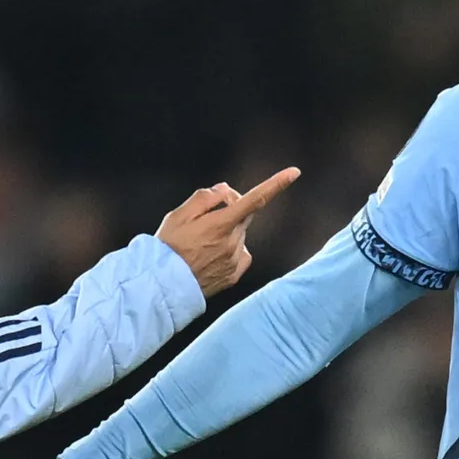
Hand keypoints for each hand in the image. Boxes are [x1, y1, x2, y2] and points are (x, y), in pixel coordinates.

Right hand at [155, 167, 299, 296]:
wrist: (164, 286)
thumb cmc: (168, 248)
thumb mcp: (178, 215)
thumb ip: (205, 198)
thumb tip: (226, 191)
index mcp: (221, 224)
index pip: (255, 199)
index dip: (276, 184)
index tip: (294, 172)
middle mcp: (233, 242)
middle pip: (244, 215)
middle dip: (231, 209)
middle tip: (206, 217)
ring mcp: (235, 260)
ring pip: (239, 235)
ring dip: (227, 232)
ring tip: (201, 245)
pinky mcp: (234, 274)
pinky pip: (240, 255)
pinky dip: (230, 251)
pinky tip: (210, 258)